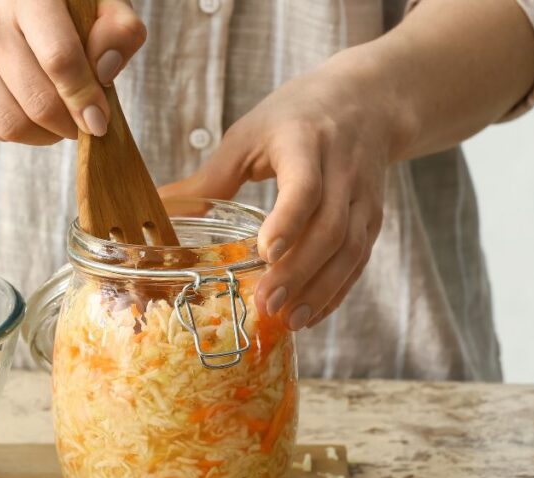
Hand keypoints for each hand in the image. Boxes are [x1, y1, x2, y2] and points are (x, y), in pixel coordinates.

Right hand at [0, 0, 145, 144]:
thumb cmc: (57, 6)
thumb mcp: (97, 3)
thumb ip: (118, 30)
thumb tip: (104, 72)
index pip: (59, 59)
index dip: (84, 98)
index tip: (100, 122)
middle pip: (37, 101)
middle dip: (69, 124)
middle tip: (85, 122)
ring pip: (12, 124)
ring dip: (47, 135)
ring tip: (61, 119)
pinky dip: (23, 133)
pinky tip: (33, 111)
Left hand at [161, 52, 407, 330]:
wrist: (367, 101)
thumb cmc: (297, 116)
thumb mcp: (250, 135)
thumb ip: (211, 177)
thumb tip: (159, 206)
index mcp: (306, 143)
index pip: (305, 186)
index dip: (288, 221)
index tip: (266, 253)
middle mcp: (343, 171)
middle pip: (329, 228)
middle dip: (299, 271)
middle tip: (267, 304)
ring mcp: (363, 196)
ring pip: (350, 250)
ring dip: (321, 290)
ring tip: (290, 320)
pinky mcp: (373, 217)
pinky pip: (359, 260)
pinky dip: (337, 291)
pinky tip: (312, 314)